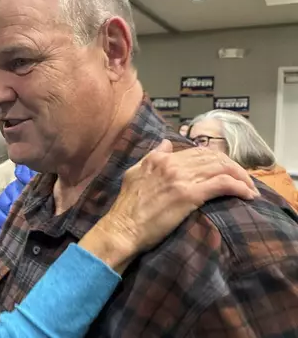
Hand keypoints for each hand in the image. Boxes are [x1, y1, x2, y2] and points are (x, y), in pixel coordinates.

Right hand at [79, 139, 257, 272]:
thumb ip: (151, 156)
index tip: (226, 171)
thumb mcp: (134, 173)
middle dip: (233, 167)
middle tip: (243, 180)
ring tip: (249, 188)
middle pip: (213, 157)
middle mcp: (172, 164)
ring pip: (222, 167)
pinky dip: (240, 187)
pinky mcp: (189, 195)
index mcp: (159, 159)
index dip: (217, 159)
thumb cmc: (127, 207)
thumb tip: (166, 143)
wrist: (123, 228)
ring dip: (241, 177)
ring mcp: (181, 178)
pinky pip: (223, 184)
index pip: (196, 151)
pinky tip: (247, 195)